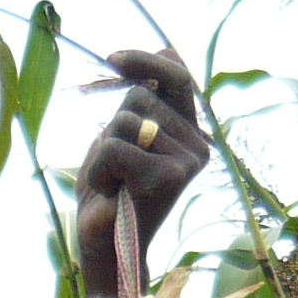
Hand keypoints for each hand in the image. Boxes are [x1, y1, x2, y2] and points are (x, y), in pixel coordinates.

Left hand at [74, 50, 211, 297]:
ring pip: (126, 120)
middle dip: (113, 127)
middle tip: (117, 167)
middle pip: (140, 98)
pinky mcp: (169, 177)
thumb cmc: (109, 190)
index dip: (146, 61)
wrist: (104, 244)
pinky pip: (116, 147)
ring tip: (114, 180)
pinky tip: (111, 191)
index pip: (177, 73)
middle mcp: (197, 144)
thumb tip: (151, 53)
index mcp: (190, 130)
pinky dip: (100, 168)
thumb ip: (138, 103)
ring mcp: (187, 161)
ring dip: (104, 150)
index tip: (113, 59)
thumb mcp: (122, 137)